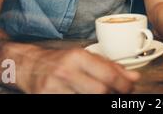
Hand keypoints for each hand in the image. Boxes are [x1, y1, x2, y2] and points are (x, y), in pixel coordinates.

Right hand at [20, 48, 139, 92]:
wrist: (28, 65)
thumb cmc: (59, 60)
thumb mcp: (84, 57)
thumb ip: (109, 66)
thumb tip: (134, 77)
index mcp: (77, 57)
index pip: (108, 74)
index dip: (123, 85)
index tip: (129, 88)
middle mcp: (66, 71)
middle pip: (100, 91)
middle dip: (112, 95)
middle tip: (117, 94)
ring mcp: (54, 88)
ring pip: (87, 101)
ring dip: (98, 100)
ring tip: (101, 95)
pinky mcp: (46, 99)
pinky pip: (71, 106)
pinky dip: (82, 103)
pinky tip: (85, 97)